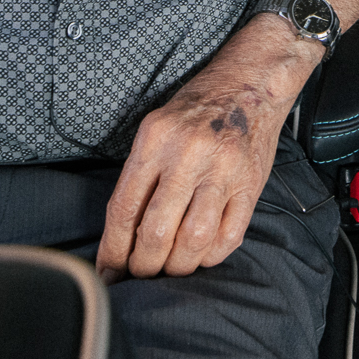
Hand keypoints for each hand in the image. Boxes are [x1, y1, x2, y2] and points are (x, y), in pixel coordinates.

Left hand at [97, 19, 316, 280]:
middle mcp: (188, 154)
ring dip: (177, 266)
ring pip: (193, 239)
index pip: (124, 209)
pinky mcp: (251, 183)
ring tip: (169, 270)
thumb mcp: (155, 129)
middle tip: (140, 275)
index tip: (107, 273)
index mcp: (155, 140)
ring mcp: (223, 170)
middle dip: (143, 265)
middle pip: (156, 231)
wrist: (250, 84)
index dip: (112, 251)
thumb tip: (121, 234)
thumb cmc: (196, 110)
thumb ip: (139, 175)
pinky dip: (210, 256)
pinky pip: (229, 235)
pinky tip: (200, 256)